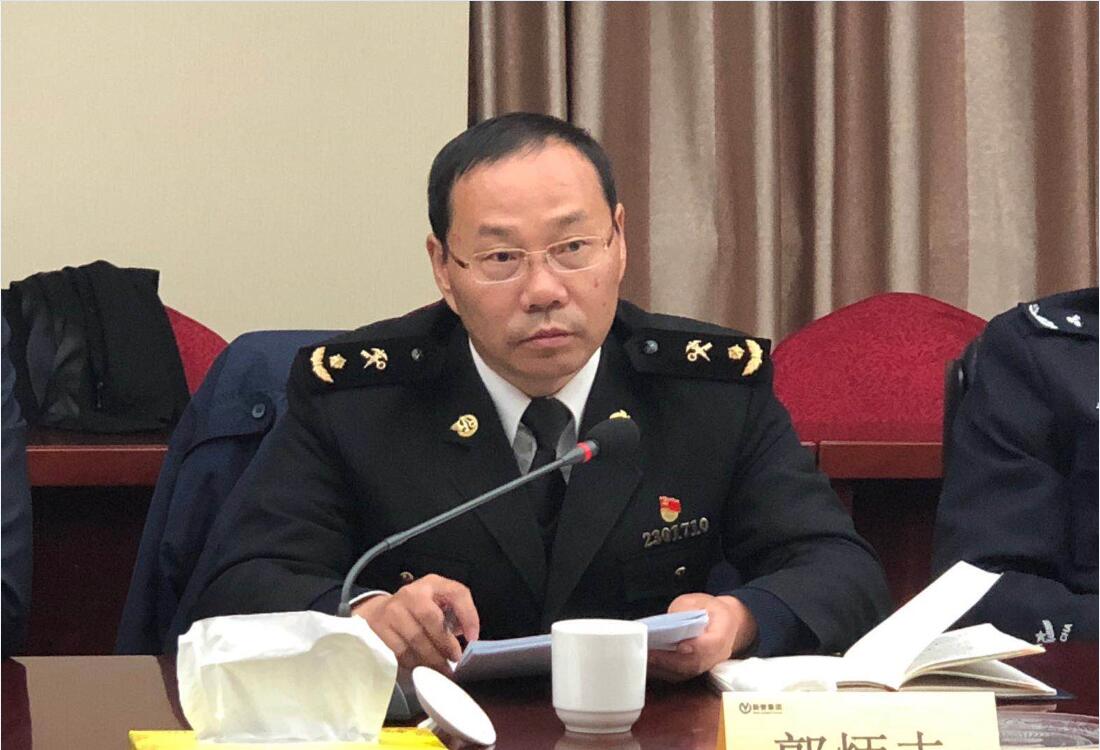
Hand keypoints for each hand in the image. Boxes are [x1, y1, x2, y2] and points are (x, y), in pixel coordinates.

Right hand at [352, 573, 479, 673]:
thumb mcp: (439, 602)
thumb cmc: (418, 609)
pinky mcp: (380, 628)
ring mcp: (393, 610)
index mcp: (433, 584)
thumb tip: (469, 637)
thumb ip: (456, 614)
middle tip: (455, 660)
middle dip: (446, 644)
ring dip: (432, 659)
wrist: (380, 612)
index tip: (473, 638)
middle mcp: (412, 593)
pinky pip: (401, 651)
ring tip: (442, 670)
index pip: (457, 593)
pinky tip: (423, 669)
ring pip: (416, 639)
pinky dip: (415, 663)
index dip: (468, 615)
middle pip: (431, 618)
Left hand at [647, 593, 757, 681]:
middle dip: (672, 661)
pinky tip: (646, 664)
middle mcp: (719, 654)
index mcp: (724, 631)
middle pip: (697, 663)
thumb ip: (684, 611)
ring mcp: (708, 666)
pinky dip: (662, 671)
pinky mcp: (695, 671)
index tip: (680, 647)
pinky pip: (679, 675)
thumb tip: (668, 623)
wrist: (723, 623)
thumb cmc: (708, 610)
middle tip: (651, 654)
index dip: (697, 648)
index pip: (712, 644)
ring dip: (663, 668)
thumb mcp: (696, 601)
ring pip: (686, 673)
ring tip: (644, 659)